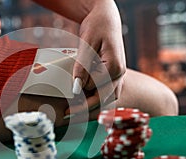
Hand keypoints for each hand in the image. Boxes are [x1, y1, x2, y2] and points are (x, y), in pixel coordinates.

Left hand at [67, 0, 125, 114]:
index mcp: (115, 68)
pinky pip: (108, 93)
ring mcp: (119, 75)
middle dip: (84, 108)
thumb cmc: (97, 27)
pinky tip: (85, 102)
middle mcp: (120, 74)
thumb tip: (77, 90)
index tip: (65, 108)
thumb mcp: (86, 45)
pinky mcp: (115, 74)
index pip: (95, 90)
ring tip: (74, 110)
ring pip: (107, 99)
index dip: (79, 97)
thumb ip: (82, 68)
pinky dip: (97, 99)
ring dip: (91, 106)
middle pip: (102, 99)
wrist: (106, 18)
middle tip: (66, 114)